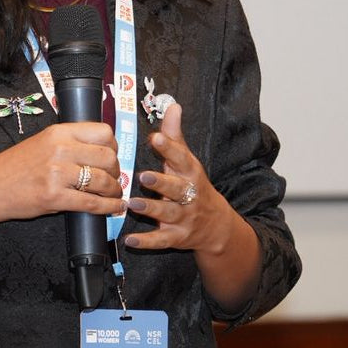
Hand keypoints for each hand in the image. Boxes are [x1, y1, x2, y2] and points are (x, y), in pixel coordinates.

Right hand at [0, 122, 124, 232]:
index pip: (103, 132)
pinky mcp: (55, 197)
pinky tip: (113, 206)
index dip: (114, 146)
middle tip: (113, 178)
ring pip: (103, 181)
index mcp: (58, 132)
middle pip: (108, 157)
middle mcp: (60, 149)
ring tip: (112, 193)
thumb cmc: (16, 166)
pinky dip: (108, 207)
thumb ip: (69, 143)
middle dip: (116, 170)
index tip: (112, 155)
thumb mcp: (42, 142)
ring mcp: (58, 174)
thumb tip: (101, 151)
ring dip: (113, 190)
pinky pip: (93, 203)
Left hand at [123, 103, 237, 254]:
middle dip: (161, 183)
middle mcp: (188, 195)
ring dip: (150, 209)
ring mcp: (183, 218)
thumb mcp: (187, 161)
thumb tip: (173, 105)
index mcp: (190, 173)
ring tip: (132, 204)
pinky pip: (161, 240)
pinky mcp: (176, 237)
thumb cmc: (193, 185)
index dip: (169, 148)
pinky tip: (130, 240)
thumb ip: (175, 135)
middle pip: (176, 188)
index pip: (181, 158)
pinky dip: (146, 241)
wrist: (216, 226)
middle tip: (142, 176)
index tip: (156, 138)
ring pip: (167, 214)